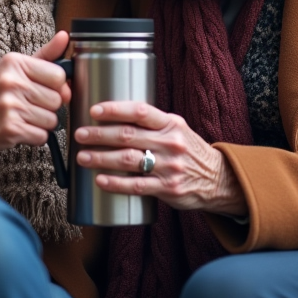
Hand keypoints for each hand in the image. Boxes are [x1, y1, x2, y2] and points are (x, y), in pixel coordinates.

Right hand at [0, 31, 69, 153]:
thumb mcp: (15, 67)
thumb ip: (45, 54)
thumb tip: (65, 36)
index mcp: (15, 63)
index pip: (59, 76)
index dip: (58, 86)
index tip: (46, 89)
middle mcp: (12, 83)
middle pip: (57, 100)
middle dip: (48, 106)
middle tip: (30, 105)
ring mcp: (11, 107)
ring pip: (52, 120)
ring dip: (42, 123)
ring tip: (24, 117)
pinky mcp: (10, 129)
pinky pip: (42, 137)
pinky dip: (35, 136)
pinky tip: (20, 128)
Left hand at [73, 101, 247, 215]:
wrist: (217, 178)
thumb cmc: (188, 150)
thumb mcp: (176, 128)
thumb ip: (151, 123)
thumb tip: (113, 114)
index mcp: (171, 123)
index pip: (140, 111)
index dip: (115, 109)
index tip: (94, 111)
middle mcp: (171, 143)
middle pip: (128, 136)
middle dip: (99, 135)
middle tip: (79, 134)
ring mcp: (169, 166)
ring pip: (129, 160)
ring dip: (101, 158)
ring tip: (83, 157)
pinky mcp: (168, 188)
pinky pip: (137, 186)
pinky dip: (116, 183)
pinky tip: (100, 180)